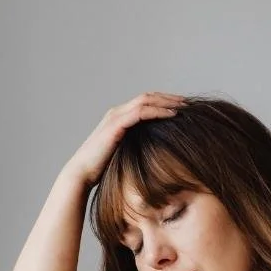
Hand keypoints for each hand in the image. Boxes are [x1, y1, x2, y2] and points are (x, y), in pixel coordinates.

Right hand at [65, 92, 187, 187]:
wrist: (81, 173)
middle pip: (148, 96)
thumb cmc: (101, 169)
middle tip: (189, 103)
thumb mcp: (123, 154)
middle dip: (169, 98)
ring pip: (146, 100)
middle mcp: (116, 112)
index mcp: (117, 117)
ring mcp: (115, 117)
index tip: (182, 108)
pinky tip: (173, 114)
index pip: (145, 102)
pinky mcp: (116, 124)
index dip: (164, 101)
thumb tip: (154, 153)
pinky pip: (141, 112)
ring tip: (185, 106)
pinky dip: (158, 110)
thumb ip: (135, 147)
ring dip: (167, 101)